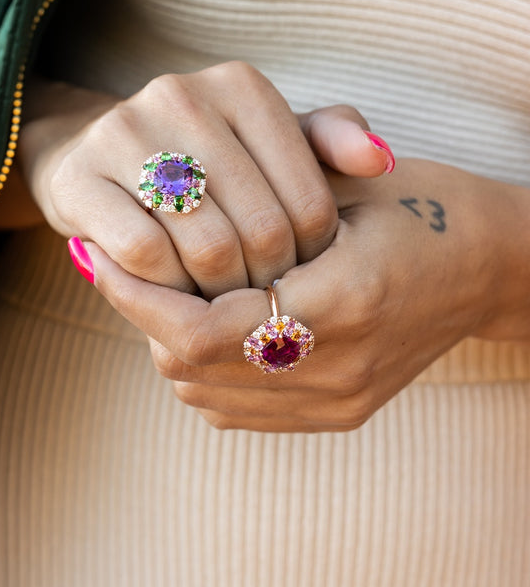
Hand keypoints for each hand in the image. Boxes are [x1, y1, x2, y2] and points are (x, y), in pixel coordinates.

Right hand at [10, 62, 393, 297]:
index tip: (300, 275)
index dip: (312, 257)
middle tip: (263, 303)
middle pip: (259, 228)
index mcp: (242, 85)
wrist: (97, 158)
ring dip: (220, 294)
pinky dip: (166, 287)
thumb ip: (329, 147)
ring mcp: (123, 130)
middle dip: (267, 282)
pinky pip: (143, 254)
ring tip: (224, 303)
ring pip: (204, 245)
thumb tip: (380, 161)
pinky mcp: (78, 175)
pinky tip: (173, 289)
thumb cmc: (207, 162)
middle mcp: (181, 94)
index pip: (308, 199)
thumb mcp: (272, 148)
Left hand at [82, 158, 529, 431]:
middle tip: (119, 263)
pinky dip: (203, 367)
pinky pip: (239, 408)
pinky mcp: (340, 413)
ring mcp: (340, 399)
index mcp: (343, 299)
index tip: (100, 253)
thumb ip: (259, 189)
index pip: (201, 328)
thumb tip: (162, 208)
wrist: (487, 264)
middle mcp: (340, 365)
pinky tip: (202, 318)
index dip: (138, 295)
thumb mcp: (343, 174)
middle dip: (143, 314)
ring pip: (206, 392)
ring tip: (158, 286)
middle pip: (193, 367)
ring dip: (168, 340)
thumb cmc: (413, 200)